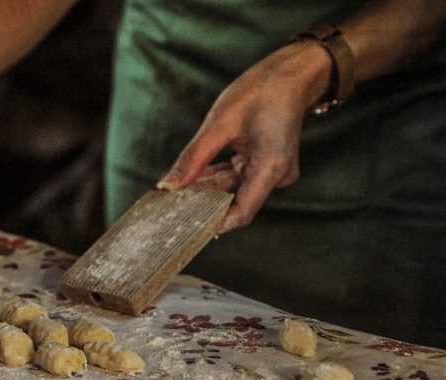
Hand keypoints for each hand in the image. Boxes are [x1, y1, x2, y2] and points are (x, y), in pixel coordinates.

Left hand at [157, 41, 332, 232]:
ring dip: (206, 188)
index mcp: (271, 168)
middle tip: (169, 204)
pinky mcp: (266, 165)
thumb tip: (168, 186)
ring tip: (175, 190)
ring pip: (232, 190)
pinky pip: (237, 178)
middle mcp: (276, 175)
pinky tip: (192, 177)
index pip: (241, 213)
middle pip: (234, 201)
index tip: (186, 227)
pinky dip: (216, 177)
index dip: (214, 223)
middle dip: (202, 202)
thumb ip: (193, 159)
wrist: (291, 73)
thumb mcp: (219, 124)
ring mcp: (273, 171)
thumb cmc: (262, 90)